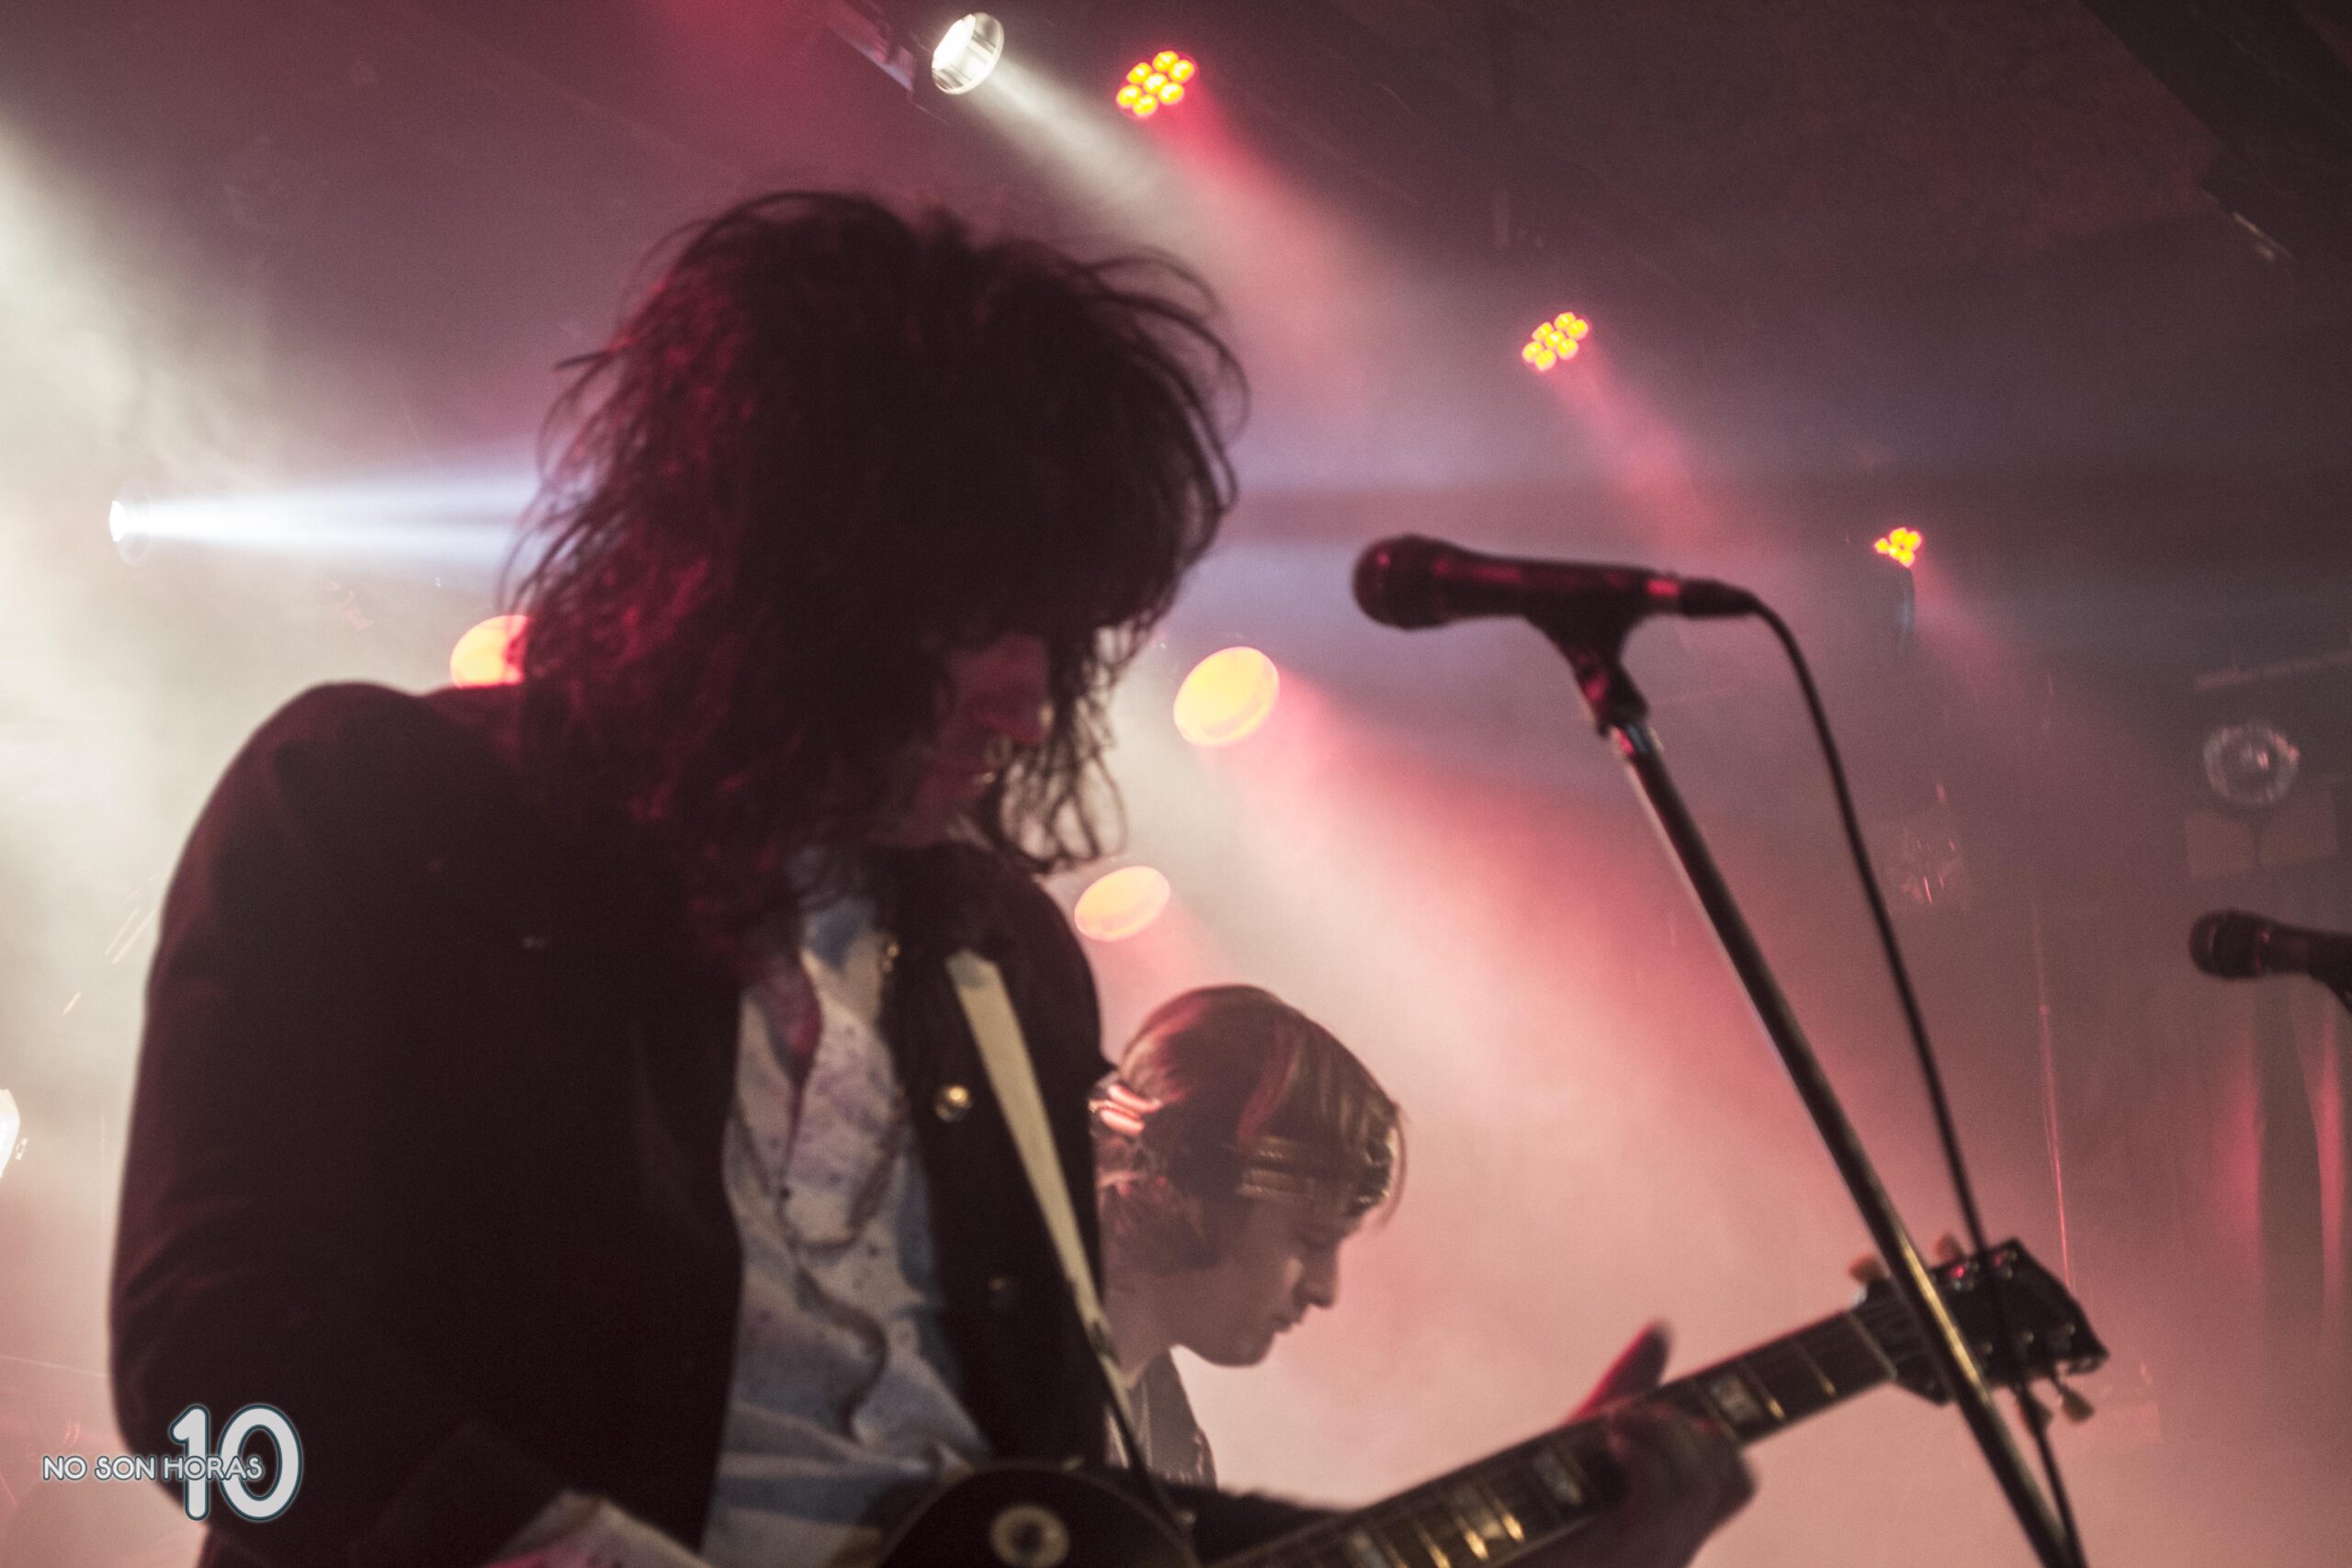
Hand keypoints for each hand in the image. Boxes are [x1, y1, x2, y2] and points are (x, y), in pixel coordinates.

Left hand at [1529, 1323, 1754, 1567]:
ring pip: (1701, 1481)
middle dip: (1689, 1425)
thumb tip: (1661, 1329)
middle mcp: (1672, 1545)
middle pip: (1728, 1471)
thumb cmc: (1529, 1496)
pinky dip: (1643, 1454)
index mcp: (1670, 1524)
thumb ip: (1630, 1386)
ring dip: (1662, 1432)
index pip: (1735, 1483)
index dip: (1724, 1437)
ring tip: (1616, 1421)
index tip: (1681, 1405)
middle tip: (1631, 1413)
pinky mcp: (1622, 1555)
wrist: (1486, 1540)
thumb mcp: (1586, 1432)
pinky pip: (1662, 1501)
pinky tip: (1612, 1440)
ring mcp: (1653, 1556)